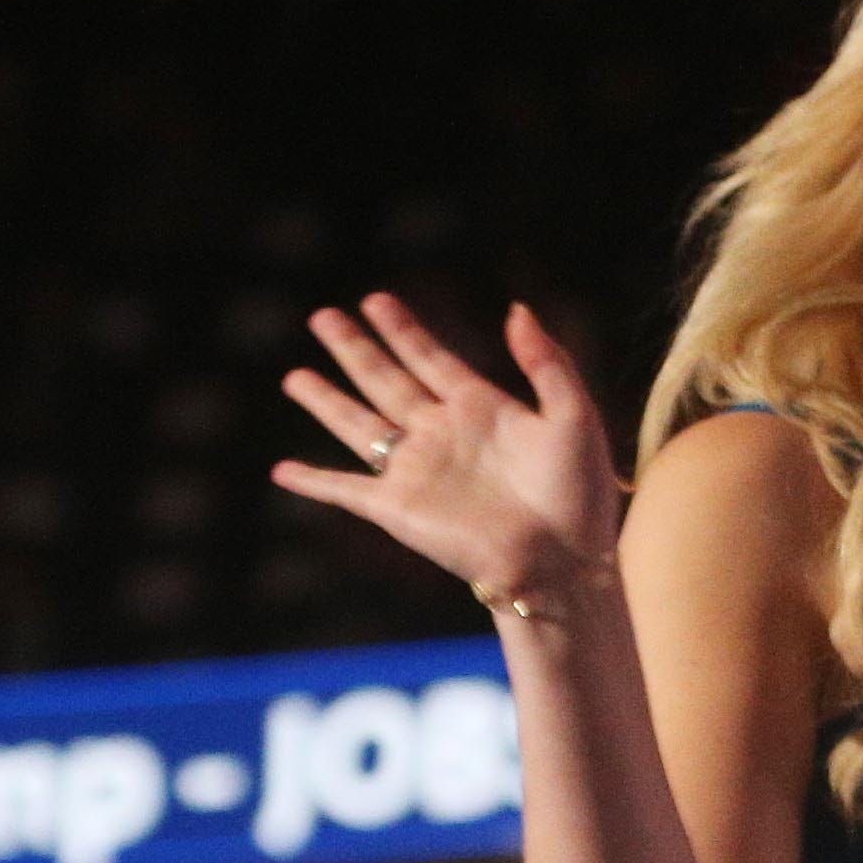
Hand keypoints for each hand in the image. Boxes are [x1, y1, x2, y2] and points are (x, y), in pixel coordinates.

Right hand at [273, 293, 621, 604]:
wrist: (564, 562)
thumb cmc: (579, 495)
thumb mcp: (574, 415)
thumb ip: (546, 361)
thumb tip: (516, 309)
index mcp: (482, 408)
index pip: (431, 357)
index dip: (402, 329)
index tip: (376, 300)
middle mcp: (442, 434)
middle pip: (386, 380)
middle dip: (354, 349)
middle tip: (322, 317)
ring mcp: (417, 471)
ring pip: (359, 426)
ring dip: (326, 401)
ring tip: (294, 376)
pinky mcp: (399, 509)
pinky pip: (346, 491)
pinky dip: (313, 482)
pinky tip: (283, 471)